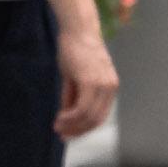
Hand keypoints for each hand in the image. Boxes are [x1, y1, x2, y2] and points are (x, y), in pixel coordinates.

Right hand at [52, 24, 118, 139]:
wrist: (77, 30)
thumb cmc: (75, 50)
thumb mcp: (74, 77)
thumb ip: (73, 96)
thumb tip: (67, 115)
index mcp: (110, 87)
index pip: (100, 116)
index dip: (85, 128)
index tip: (69, 134)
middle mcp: (110, 88)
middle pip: (96, 120)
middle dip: (78, 131)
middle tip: (62, 136)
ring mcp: (102, 85)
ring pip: (89, 116)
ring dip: (72, 126)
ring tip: (57, 128)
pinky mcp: (91, 81)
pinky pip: (82, 107)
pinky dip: (70, 117)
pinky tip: (60, 119)